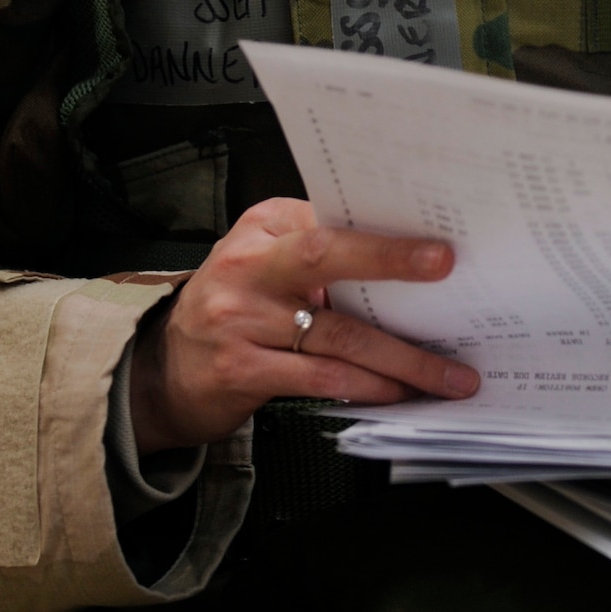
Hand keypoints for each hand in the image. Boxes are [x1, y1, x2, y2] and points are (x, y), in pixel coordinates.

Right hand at [129, 197, 476, 453]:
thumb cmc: (232, 312)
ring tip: (448, 373)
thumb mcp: (264, 267)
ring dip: (403, 356)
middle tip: (444, 268)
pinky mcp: (241, 368)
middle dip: (390, 259)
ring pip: (339, 333)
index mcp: (261, 229)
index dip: (384, 229)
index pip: (330, 218)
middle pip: (326, 254)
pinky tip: (399, 392)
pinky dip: (367, 386)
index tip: (434, 237)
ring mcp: (241, 318)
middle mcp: (247, 266)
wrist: (162, 372)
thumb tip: (404, 272)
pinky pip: (321, 377)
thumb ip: (319, 258)